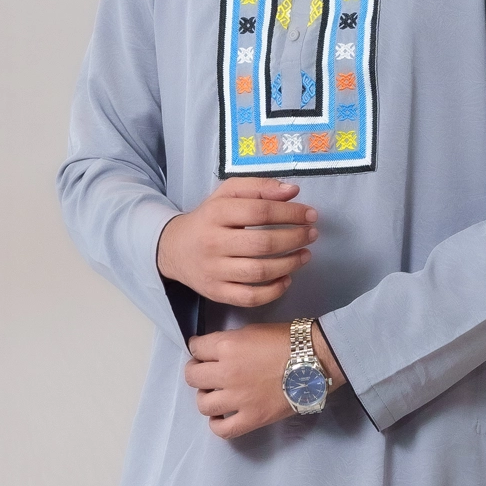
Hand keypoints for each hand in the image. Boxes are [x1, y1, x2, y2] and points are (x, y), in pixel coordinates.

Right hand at [157, 178, 316, 306]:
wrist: (174, 248)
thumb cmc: (208, 218)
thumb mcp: (227, 194)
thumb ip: (259, 188)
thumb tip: (293, 191)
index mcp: (216, 213)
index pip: (260, 212)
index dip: (291, 213)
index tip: (310, 214)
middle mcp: (213, 243)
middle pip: (262, 244)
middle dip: (294, 238)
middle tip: (312, 234)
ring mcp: (214, 271)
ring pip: (259, 272)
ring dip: (290, 264)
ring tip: (305, 255)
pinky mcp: (216, 292)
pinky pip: (250, 297)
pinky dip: (273, 291)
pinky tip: (287, 279)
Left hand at [185, 321, 345, 438]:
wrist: (316, 360)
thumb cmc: (288, 340)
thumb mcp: (253, 330)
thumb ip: (230, 342)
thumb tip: (216, 352)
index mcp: (227, 346)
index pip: (195, 348)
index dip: (198, 349)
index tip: (204, 352)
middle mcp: (226, 373)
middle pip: (193, 376)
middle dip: (197, 371)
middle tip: (208, 372)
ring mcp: (238, 399)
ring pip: (202, 403)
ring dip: (206, 397)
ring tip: (217, 394)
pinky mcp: (251, 418)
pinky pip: (222, 429)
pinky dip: (217, 423)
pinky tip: (222, 416)